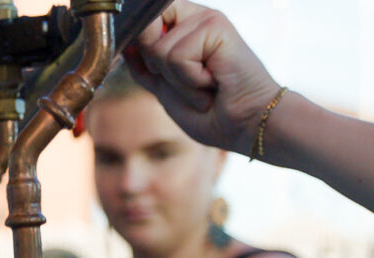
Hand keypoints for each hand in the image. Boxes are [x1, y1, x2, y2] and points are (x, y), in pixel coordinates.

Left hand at [127, 0, 281, 156]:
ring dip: (179, 82)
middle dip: (160, 69)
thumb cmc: (211, 112)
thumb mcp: (166, 89)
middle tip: (192, 82)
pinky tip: (213, 83)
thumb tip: (126, 46)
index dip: (142, 43)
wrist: (247, 125)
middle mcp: (196, 17)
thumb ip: (146, 67)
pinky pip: (177, 57)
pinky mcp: (216, 27)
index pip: (146, 19)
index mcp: (185, 27)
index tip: (161, 70)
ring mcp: (207, 19)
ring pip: (159, 50)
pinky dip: (191, 81)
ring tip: (205, 86)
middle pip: (145, 32)